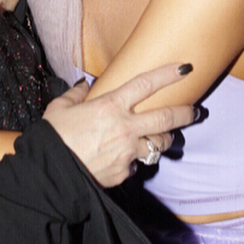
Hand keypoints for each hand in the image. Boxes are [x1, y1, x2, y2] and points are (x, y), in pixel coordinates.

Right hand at [43, 63, 196, 186]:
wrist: (48, 174)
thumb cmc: (52, 138)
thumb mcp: (58, 109)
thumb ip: (74, 96)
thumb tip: (83, 87)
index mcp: (110, 106)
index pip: (147, 84)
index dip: (169, 74)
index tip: (185, 68)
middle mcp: (125, 127)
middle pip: (167, 117)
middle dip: (186, 113)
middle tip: (195, 111)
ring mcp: (128, 151)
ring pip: (159, 143)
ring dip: (163, 139)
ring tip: (161, 137)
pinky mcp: (124, 172)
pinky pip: (137, 164)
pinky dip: (134, 160)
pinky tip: (124, 159)